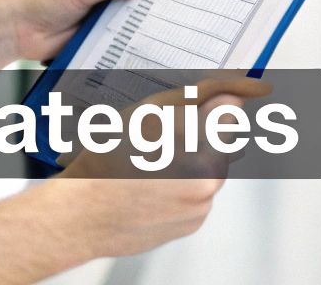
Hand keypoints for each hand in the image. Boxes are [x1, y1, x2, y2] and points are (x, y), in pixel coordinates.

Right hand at [52, 76, 270, 257]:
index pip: (232, 114)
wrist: (81, 214)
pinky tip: (151, 184)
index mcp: (205, 152)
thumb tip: (239, 93)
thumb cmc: (107, 162)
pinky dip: (180, 188)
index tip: (203, 104)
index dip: (213, 105)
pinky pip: (194, 197)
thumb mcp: (151, 113)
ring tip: (148, 162)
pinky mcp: (189, 226)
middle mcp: (209, 184)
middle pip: (220, 144)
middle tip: (160, 135)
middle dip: (199, 134)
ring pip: (206, 171)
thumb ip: (202, 99)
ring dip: (189, 162)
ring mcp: (199, 210)